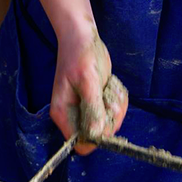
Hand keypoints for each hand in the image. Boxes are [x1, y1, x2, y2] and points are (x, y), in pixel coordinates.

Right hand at [49, 24, 127, 154]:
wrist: (81, 37)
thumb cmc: (81, 55)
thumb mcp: (88, 80)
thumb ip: (92, 108)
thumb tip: (96, 135)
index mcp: (63, 114)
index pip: (81, 144)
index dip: (98, 136)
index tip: (106, 115)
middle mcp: (73, 116)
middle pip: (99, 135)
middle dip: (110, 116)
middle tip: (109, 94)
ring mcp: (85, 110)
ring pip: (109, 124)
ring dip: (116, 106)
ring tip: (109, 86)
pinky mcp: (95, 103)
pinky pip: (113, 112)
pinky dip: (117, 100)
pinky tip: (111, 84)